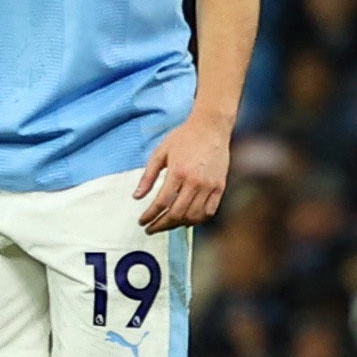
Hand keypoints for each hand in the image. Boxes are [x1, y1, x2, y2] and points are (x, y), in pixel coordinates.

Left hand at [135, 115, 231, 232]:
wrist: (211, 127)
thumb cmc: (184, 137)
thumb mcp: (160, 152)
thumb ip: (148, 176)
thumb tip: (136, 197)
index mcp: (178, 172)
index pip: (161, 203)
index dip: (150, 216)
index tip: (142, 222)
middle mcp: (195, 181)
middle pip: (176, 213)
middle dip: (161, 225)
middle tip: (151, 229)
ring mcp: (210, 186)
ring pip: (193, 216)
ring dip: (177, 225)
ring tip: (167, 224)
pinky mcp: (220, 187)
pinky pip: (209, 211)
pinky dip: (197, 220)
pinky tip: (186, 220)